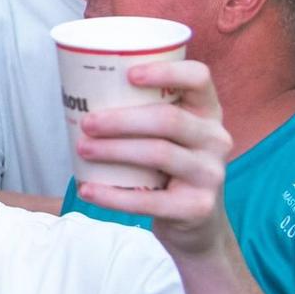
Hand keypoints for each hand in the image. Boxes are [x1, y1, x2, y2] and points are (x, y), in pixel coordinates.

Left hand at [74, 59, 233, 256]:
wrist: (196, 221)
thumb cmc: (168, 167)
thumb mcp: (169, 136)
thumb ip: (142, 113)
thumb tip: (78, 96)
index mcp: (207, 111)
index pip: (199, 78)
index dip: (166, 72)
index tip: (129, 75)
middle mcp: (215, 138)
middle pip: (168, 120)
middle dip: (121, 120)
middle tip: (87, 123)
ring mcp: (210, 174)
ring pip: (158, 153)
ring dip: (114, 150)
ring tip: (83, 149)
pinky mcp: (197, 207)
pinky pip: (149, 201)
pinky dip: (112, 196)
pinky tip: (88, 190)